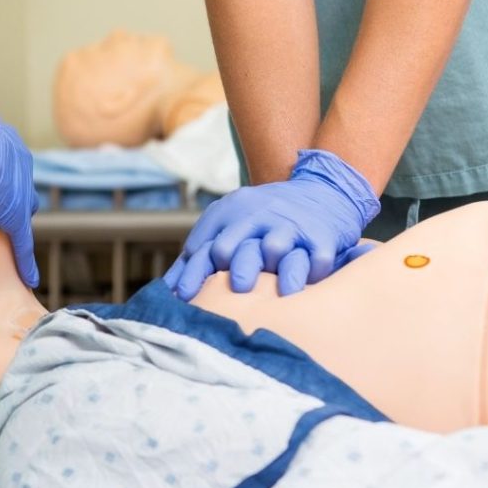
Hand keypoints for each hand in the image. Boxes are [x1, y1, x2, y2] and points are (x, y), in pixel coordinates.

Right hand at [0, 106, 39, 287]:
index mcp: (8, 149)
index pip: (8, 172)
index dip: (1, 182)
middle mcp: (20, 169)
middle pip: (20, 194)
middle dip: (12, 202)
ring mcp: (21, 193)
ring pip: (22, 215)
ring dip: (15, 226)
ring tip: (12, 245)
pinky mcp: (15, 216)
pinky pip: (23, 242)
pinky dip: (25, 260)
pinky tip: (29, 278)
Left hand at [165, 149, 379, 298]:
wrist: (320, 191)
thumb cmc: (261, 220)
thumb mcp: (228, 226)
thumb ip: (197, 257)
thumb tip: (166, 291)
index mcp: (232, 217)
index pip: (208, 247)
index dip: (195, 273)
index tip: (185, 296)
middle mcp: (260, 219)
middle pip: (241, 246)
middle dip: (238, 265)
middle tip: (237, 287)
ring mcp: (291, 227)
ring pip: (278, 247)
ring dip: (276, 268)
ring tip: (280, 290)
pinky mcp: (322, 237)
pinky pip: (317, 256)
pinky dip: (315, 270)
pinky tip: (310, 285)